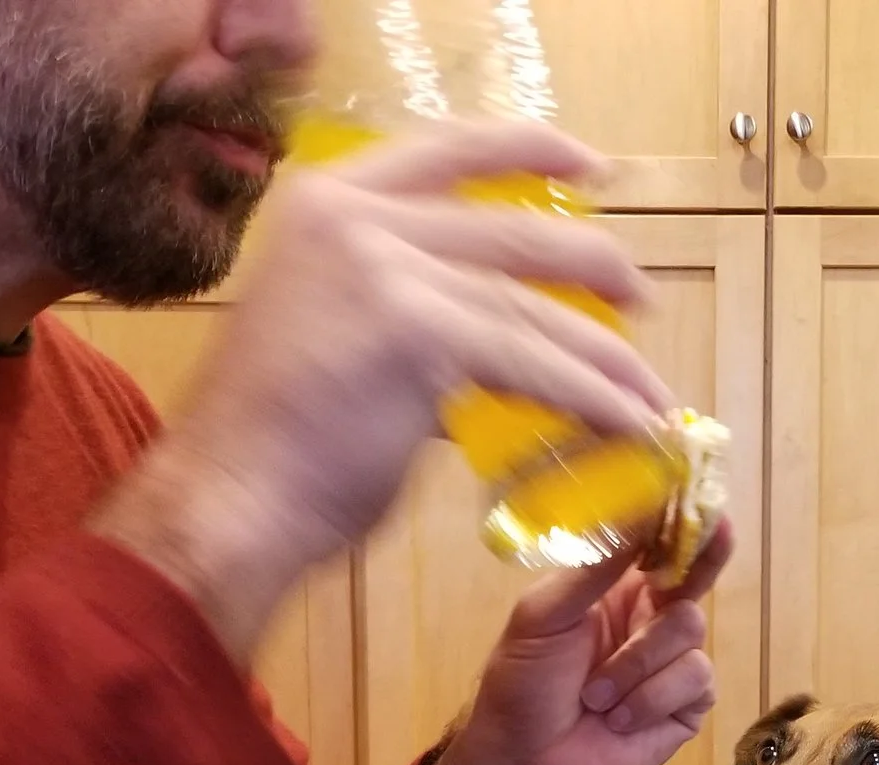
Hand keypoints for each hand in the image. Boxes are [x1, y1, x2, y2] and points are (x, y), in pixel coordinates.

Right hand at [89, 121, 672, 664]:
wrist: (229, 501)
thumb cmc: (274, 447)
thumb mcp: (339, 339)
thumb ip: (411, 313)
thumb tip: (498, 337)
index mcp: (324, 204)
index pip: (447, 150)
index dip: (530, 152)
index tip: (591, 167)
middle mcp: (352, 218)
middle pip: (508, 229)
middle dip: (592, 263)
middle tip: (641, 295)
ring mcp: (384, 267)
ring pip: (530, 306)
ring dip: (605, 355)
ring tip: (649, 392)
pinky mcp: (418, 331)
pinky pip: (533, 362)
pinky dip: (592, 397)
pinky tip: (630, 424)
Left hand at [427, 519, 733, 764]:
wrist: (523, 763)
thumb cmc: (523, 683)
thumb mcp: (546, 613)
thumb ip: (595, 565)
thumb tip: (640, 509)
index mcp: (616, 592)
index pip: (662, 550)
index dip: (689, 529)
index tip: (709, 511)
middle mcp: (650, 623)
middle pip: (693, 585)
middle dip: (692, 575)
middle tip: (706, 546)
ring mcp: (671, 666)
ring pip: (690, 635)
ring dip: (636, 666)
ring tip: (594, 698)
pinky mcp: (687, 708)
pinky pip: (694, 681)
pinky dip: (651, 699)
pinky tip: (619, 720)